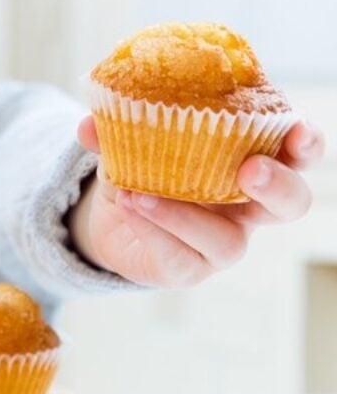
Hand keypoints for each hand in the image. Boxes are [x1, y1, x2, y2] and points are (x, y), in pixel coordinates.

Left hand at [68, 118, 324, 286]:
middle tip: (251, 169)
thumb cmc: (142, 168)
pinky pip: (181, 257)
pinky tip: (129, 208)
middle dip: (278, 185)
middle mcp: (246, 207)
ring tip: (139, 194)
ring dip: (185, 215)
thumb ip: (115, 129)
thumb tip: (89, 125)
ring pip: (228, 241)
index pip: (295, 153)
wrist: (112, 216)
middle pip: (290, 204)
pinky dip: (153, 230)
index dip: (305, 143)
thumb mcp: (129, 140)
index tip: (297, 129)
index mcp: (247, 162)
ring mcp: (221, 242)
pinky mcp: (189, 269)